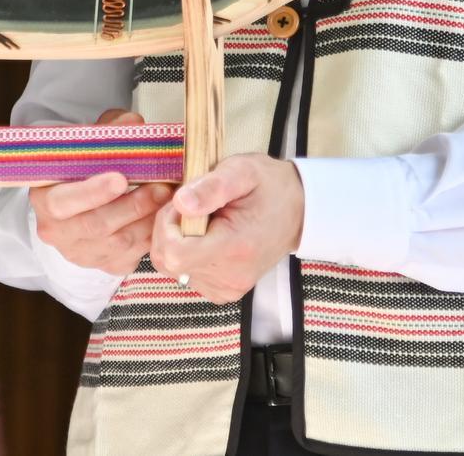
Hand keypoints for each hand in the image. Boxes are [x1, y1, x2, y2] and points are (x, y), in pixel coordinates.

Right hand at [28, 110, 173, 274]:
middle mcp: (57, 231)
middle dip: (132, 206)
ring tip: (167, 198)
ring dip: (148, 220)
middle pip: (96, 225)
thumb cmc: (83, 168)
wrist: (79, 203)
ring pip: (119, 242)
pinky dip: (151, 236)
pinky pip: (133, 256)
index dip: (92, 192)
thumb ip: (108, 131)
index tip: (120, 179)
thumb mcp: (89, 142)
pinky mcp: (105, 265)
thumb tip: (133, 125)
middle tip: (160, 188)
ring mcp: (81, 253)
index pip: (64, 201)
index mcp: (44, 198)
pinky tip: (162, 216)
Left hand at [148, 153, 304, 303]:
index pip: (173, 253)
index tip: (182, 203)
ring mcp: (227, 288)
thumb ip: (210, 187)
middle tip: (191, 208)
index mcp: (234, 248)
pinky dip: (187, 254)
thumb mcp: (242, 171)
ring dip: (176, 241)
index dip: (166, 225)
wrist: (296, 210)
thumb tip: (181, 203)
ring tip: (202, 220)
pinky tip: (205, 236)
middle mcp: (230, 277)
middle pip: (168, 262)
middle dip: (168, 231)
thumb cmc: (268, 186)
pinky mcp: (223, 291)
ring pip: (173, 269)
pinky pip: (186, 275)